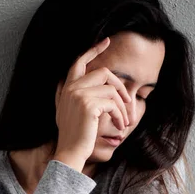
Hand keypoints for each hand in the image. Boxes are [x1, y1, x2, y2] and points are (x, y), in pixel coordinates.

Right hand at [54, 37, 131, 164]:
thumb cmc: (74, 135)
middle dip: (120, 86)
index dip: (93, 50)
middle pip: (103, 73)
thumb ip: (70, 95)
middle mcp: (71, 88)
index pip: (79, 62)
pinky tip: (120, 126)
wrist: (70, 152)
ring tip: (124, 122)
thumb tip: (73, 82)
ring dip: (123, 107)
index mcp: (66, 88)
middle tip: (128, 102)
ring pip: (112, 90)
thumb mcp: (67, 111)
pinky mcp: (88, 105)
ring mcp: (78, 95)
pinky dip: (120, 115)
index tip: (107, 41)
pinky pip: (113, 103)